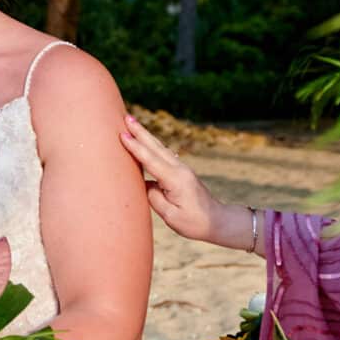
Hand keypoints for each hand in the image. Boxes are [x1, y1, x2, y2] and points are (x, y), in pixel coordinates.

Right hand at [119, 113, 240, 246]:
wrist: (217, 220)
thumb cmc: (194, 222)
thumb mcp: (171, 216)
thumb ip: (154, 198)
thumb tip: (144, 184)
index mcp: (175, 180)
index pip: (151, 160)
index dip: (135, 147)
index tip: (123, 135)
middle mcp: (179, 170)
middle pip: (155, 147)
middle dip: (140, 132)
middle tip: (126, 117)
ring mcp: (181, 169)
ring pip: (160, 148)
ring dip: (145, 135)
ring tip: (132, 123)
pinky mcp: (181, 172)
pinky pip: (163, 155)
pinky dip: (152, 145)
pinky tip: (146, 141)